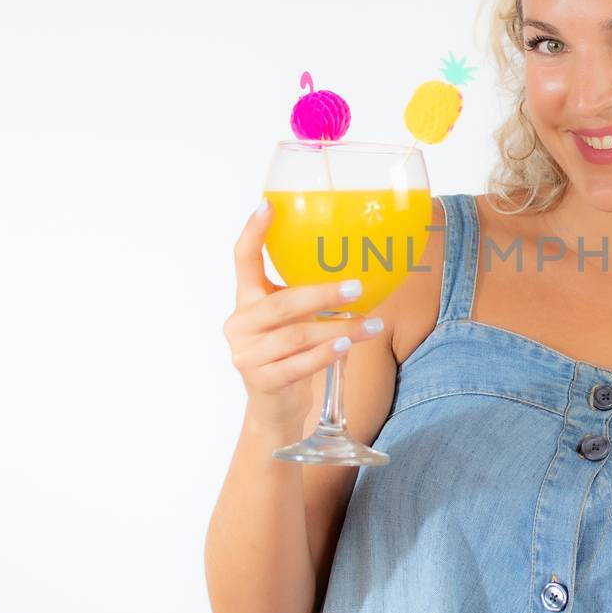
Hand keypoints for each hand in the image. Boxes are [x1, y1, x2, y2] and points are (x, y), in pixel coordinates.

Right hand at [224, 200, 382, 436]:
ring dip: (340, 328)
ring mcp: (247, 354)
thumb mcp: (294, 319)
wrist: (274, 408)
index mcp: (246, 300)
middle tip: (357, 286)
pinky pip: (298, 365)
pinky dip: (325, 354)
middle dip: (322, 294)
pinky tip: (347, 346)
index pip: (243, 259)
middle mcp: (240, 324)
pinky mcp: (261, 381)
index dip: (253, 231)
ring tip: (371, 324)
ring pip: (297, 336)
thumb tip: (359, 266)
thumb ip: (308, 296)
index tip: (268, 204)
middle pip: (281, 303)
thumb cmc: (290, 353)